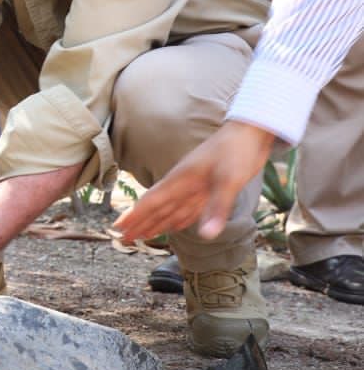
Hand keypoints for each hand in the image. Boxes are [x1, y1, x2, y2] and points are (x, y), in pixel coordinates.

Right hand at [114, 120, 275, 244]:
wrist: (252, 131)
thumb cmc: (237, 150)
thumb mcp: (229, 180)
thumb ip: (216, 208)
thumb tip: (205, 235)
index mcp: (181, 180)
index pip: (152, 201)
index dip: (135, 216)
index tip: (119, 228)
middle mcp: (184, 184)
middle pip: (157, 208)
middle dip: (141, 223)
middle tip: (124, 239)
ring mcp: (196, 186)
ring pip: (171, 209)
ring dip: (157, 223)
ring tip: (143, 236)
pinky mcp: (210, 188)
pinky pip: (189, 208)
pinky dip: (179, 219)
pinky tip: (176, 225)